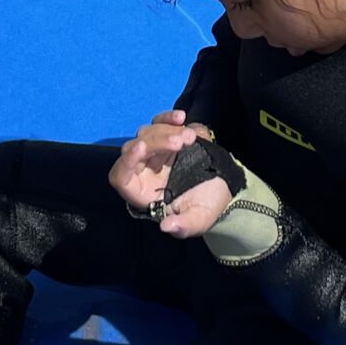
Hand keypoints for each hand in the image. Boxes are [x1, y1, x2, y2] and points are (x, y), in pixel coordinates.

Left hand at [110, 112, 229, 234]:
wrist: (224, 186)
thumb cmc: (207, 205)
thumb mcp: (199, 219)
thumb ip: (184, 226)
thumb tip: (166, 227)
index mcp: (144, 193)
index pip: (120, 177)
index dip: (125, 163)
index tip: (141, 148)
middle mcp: (144, 171)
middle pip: (134, 150)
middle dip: (156, 142)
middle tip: (182, 141)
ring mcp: (154, 152)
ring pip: (146, 133)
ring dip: (167, 131)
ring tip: (191, 137)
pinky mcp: (166, 136)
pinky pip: (160, 122)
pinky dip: (168, 118)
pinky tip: (182, 117)